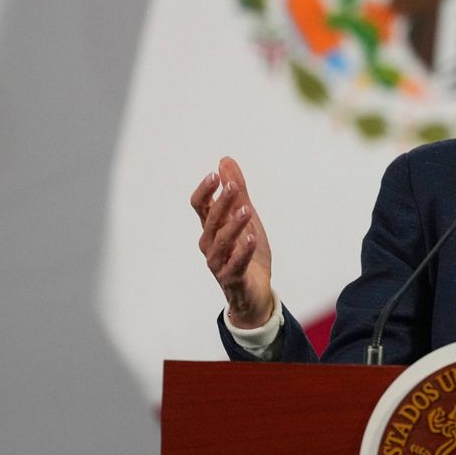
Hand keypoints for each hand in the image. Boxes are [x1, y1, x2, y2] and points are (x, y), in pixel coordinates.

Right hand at [190, 157, 273, 327]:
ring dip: (233, 225)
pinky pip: (235, 265)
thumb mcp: (246, 218)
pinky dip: (243, 251)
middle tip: (234, 186)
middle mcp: (210, 245)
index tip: (215, 175)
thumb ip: (237, 192)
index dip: (205, 191)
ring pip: (222, 242)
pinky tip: (253, 238)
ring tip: (246, 210)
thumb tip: (225, 161)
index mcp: (211, 228)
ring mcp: (219, 263)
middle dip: (222, 203)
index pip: (200, 206)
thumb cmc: (246, 254)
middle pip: (211, 221)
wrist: (255, 293)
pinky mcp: (232, 279)